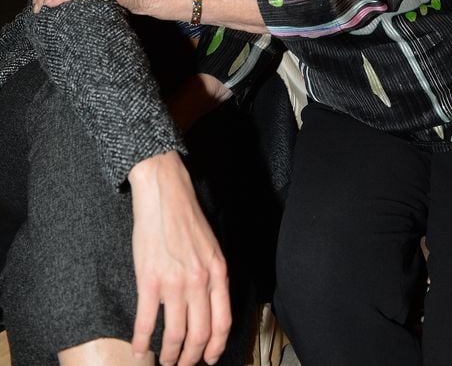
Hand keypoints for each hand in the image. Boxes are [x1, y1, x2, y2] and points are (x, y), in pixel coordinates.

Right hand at [129, 151, 230, 365]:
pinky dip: (141, 340)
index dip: (215, 348)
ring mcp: (174, 282)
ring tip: (163, 361)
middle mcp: (199, 281)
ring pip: (174, 334)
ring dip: (168, 354)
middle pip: (199, 335)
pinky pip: (145, 320)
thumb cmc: (187, 218)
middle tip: (182, 365)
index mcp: (218, 273)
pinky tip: (138, 348)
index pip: (222, 323)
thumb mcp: (212, 247)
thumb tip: (211, 307)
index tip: (208, 359)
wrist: (165, 194)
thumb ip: (213, 277)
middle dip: (190, 358)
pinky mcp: (149, 279)